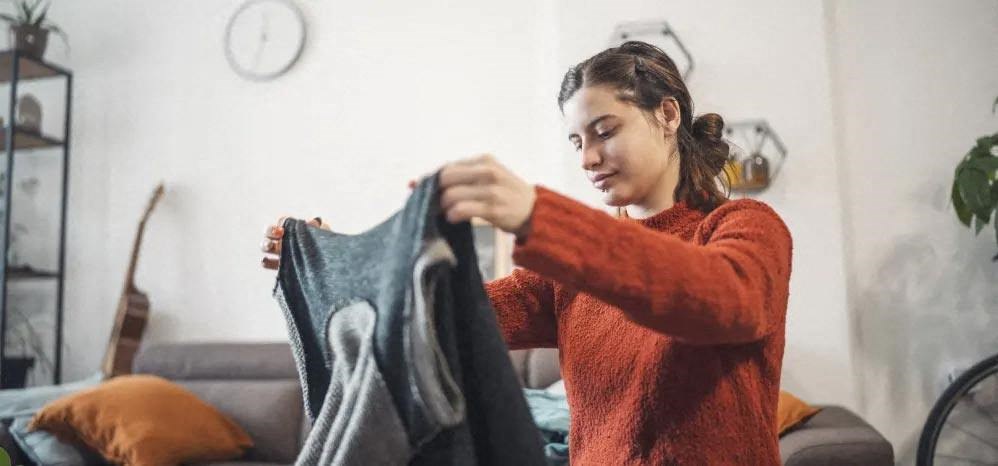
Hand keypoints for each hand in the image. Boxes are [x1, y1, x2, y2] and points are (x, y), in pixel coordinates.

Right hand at [261, 216, 329, 269]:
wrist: (328, 263)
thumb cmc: (326, 246)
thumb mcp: (324, 235)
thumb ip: (319, 228)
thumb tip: (314, 222)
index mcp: (294, 229)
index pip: (283, 221)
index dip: (281, 223)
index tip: (285, 229)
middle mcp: (285, 239)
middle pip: (269, 232)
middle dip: (270, 232)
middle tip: (279, 235)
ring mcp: (282, 252)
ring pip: (265, 246)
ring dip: (265, 245)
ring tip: (270, 247)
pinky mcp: (281, 266)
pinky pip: (267, 263)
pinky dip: (265, 261)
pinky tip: (267, 261)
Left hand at [409, 154, 535, 237]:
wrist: (535, 211)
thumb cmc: (506, 194)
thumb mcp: (488, 176)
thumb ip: (462, 176)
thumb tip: (419, 182)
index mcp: (484, 160)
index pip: (448, 167)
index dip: (432, 180)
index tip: (423, 190)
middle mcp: (487, 171)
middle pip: (445, 178)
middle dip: (436, 193)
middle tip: (436, 205)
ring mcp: (491, 190)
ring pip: (451, 195)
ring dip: (443, 207)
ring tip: (447, 213)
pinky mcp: (493, 208)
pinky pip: (462, 209)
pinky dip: (453, 214)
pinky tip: (454, 218)